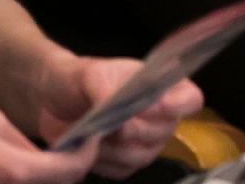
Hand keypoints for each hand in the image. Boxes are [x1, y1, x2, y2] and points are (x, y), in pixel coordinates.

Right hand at [0, 105, 98, 183]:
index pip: (73, 170)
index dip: (88, 152)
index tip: (91, 137)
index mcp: (15, 170)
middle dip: (71, 167)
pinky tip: (18, 167)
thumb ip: (24, 142)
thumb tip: (45, 154)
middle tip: (72, 146)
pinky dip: (25, 180)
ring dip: (49, 177)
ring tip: (48, 156)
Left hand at [35, 54, 201, 179]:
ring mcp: (145, 143)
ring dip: (115, 147)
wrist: (53, 101)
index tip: (154, 105)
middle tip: (112, 122)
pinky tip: (89, 147)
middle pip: (165, 132)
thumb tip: (116, 105)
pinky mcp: (125, 163)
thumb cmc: (79, 80)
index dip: (178, 105)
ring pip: (143, 155)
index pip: (190, 99)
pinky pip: (122, 170)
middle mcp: (161, 117)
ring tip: (93, 133)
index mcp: (163, 86)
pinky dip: (103, 162)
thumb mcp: (92, 74)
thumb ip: (108, 89)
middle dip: (135, 128)